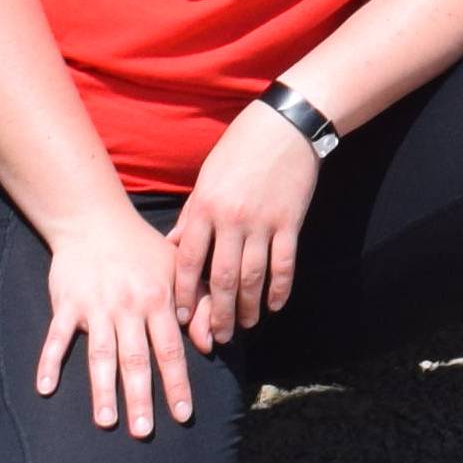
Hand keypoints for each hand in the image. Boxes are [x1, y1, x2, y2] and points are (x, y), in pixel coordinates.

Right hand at [38, 197, 197, 435]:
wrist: (95, 219)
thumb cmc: (142, 248)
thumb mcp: (177, 266)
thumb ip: (197, 302)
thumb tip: (210, 342)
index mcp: (157, 299)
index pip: (170, 349)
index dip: (177, 384)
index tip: (183, 416)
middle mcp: (128, 306)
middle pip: (135, 358)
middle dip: (140, 397)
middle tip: (143, 432)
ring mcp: (95, 306)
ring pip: (100, 354)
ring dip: (103, 389)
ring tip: (107, 421)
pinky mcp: (66, 304)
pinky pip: (57, 337)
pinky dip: (49, 361)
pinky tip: (45, 388)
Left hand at [166, 99, 323, 349]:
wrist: (285, 124)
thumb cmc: (240, 148)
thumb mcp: (207, 177)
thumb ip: (192, 214)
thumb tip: (173, 246)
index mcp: (205, 207)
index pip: (188, 261)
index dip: (184, 294)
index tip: (182, 318)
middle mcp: (231, 219)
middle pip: (220, 279)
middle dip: (216, 313)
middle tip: (216, 338)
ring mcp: (262, 221)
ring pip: (252, 278)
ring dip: (248, 307)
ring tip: (245, 325)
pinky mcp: (290, 221)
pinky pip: (283, 264)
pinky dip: (280, 289)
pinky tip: (275, 305)